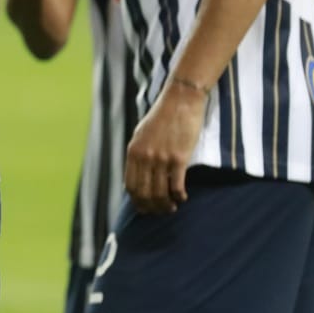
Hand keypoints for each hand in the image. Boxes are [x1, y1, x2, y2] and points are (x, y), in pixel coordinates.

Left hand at [123, 79, 207, 212]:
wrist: (180, 100)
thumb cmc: (162, 116)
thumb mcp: (141, 134)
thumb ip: (138, 154)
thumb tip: (137, 175)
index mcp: (133, 151)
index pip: (130, 186)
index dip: (137, 201)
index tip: (145, 207)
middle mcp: (144, 157)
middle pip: (144, 193)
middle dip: (152, 207)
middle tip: (161, 211)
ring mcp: (161, 158)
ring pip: (160, 193)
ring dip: (166, 205)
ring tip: (172, 207)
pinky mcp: (179, 158)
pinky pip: (176, 186)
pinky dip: (179, 197)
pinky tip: (183, 198)